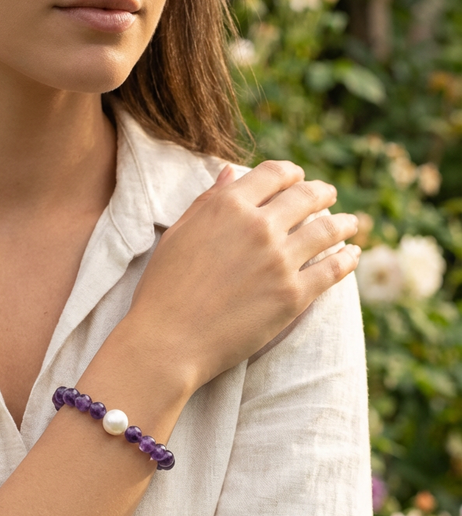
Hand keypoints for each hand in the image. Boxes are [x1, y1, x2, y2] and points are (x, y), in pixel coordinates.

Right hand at [126, 160, 359, 391]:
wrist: (167, 342)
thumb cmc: (163, 291)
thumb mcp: (177, 235)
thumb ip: (207, 202)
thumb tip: (231, 173)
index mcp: (227, 206)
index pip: (273, 174)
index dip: (291, 174)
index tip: (298, 179)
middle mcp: (258, 226)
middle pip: (306, 196)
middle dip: (322, 193)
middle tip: (330, 196)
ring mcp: (279, 260)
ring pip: (327, 229)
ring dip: (344, 223)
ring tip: (352, 224)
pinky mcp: (293, 295)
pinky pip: (333, 269)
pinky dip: (348, 259)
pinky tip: (352, 256)